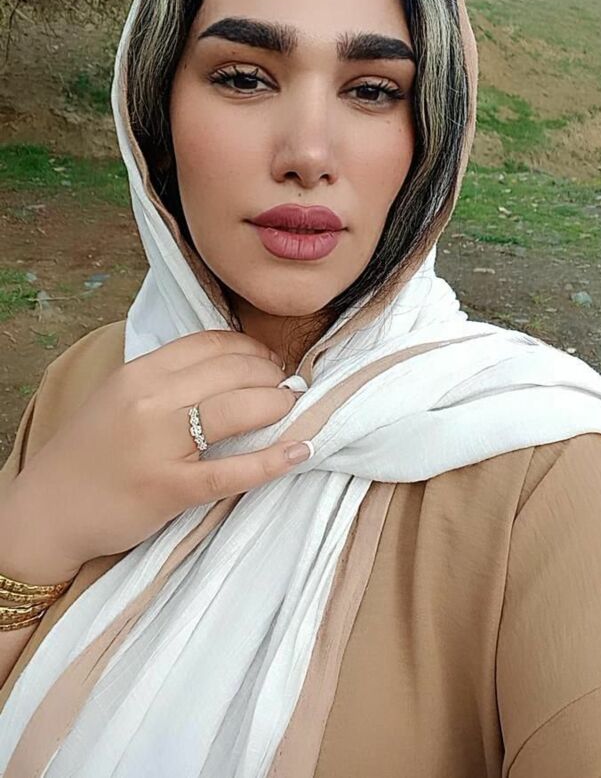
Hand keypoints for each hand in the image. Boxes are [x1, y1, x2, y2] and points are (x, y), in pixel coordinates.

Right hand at [10, 331, 307, 572]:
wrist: (48, 509)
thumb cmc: (91, 452)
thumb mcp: (121, 396)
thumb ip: (168, 379)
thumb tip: (234, 367)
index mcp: (139, 372)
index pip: (211, 343)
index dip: (251, 349)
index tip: (269, 362)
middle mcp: (149, 400)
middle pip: (232, 372)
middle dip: (271, 376)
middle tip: (288, 388)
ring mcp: (159, 445)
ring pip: (237, 410)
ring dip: (277, 406)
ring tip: (293, 409)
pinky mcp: (169, 489)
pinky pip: (232, 471)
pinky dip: (272, 461)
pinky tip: (300, 452)